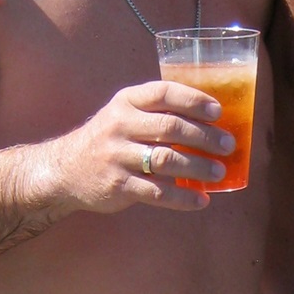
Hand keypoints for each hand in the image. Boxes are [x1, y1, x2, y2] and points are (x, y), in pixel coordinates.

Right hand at [42, 82, 234, 214]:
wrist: (65, 170)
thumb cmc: (108, 139)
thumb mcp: (124, 114)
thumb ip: (157, 113)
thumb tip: (210, 123)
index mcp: (127, 102)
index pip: (164, 93)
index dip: (193, 100)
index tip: (218, 112)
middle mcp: (120, 125)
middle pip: (170, 127)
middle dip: (204, 137)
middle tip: (228, 145)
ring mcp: (118, 157)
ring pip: (166, 160)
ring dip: (198, 167)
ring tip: (219, 172)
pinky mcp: (118, 185)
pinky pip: (158, 193)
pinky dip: (183, 198)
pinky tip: (201, 200)